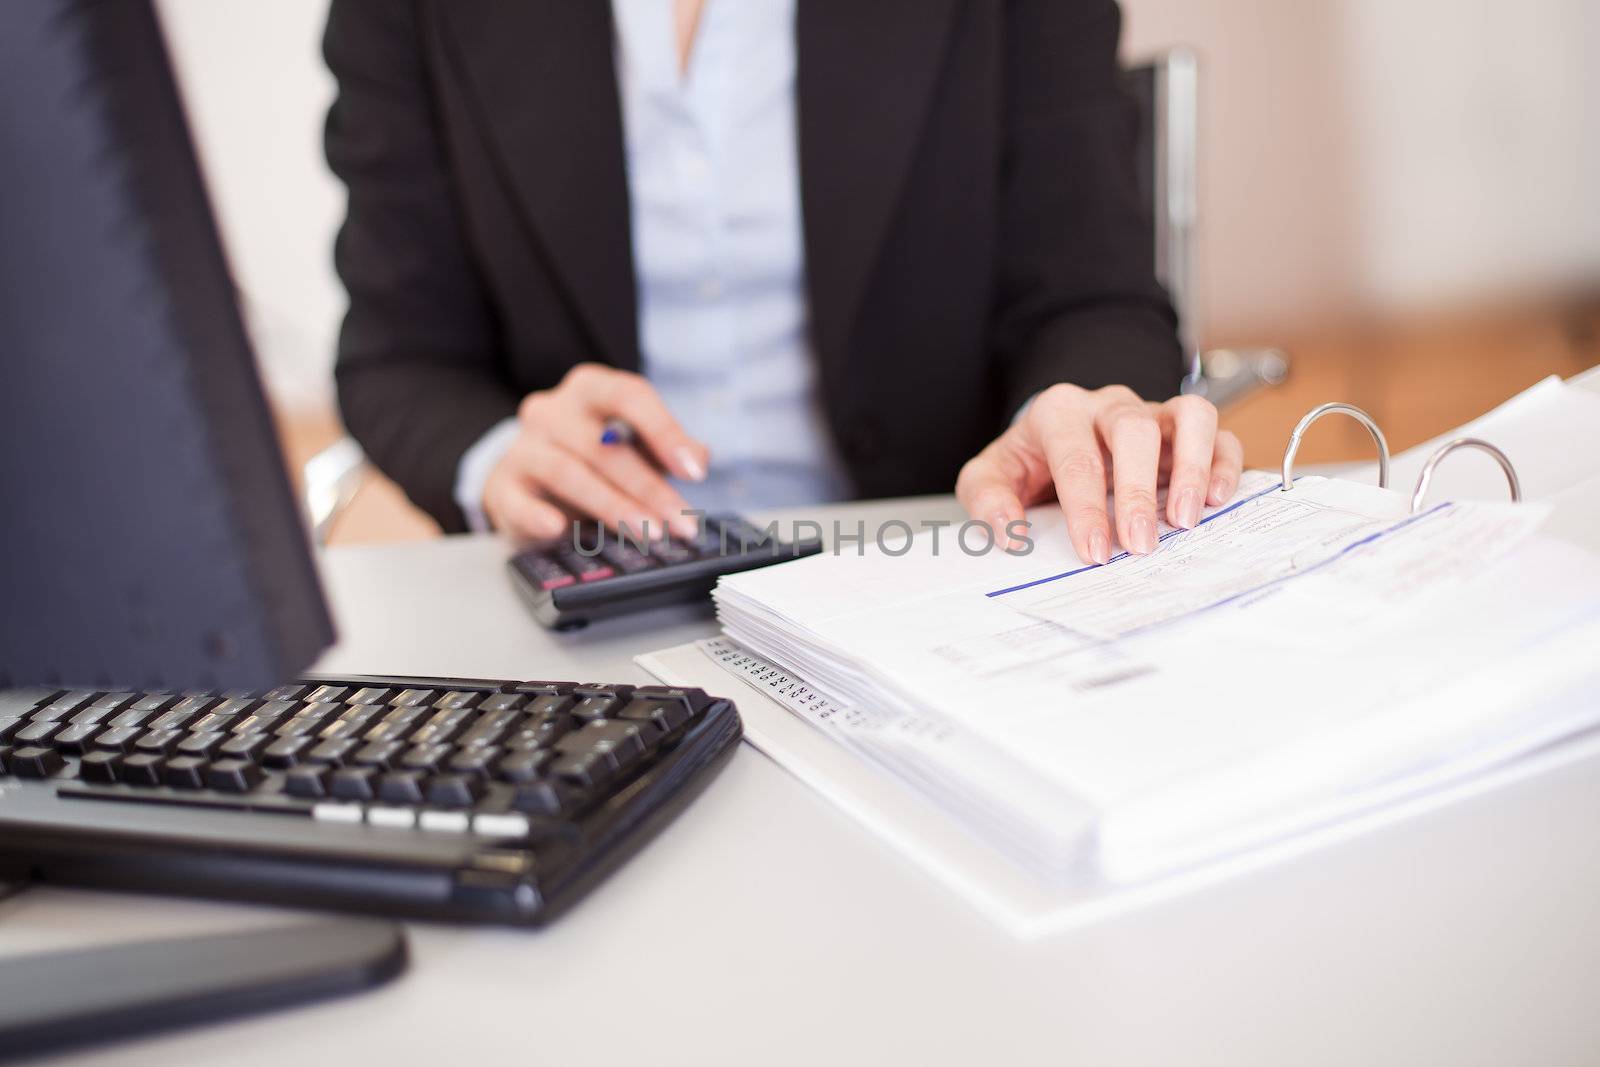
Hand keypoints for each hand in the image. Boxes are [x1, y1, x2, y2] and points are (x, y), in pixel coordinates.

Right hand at [483, 363, 708, 542]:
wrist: (525, 477)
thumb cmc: (591, 457)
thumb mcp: (632, 445)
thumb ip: (666, 448)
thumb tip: (700, 456)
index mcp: (590, 389)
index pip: (629, 395)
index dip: (665, 431)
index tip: (695, 472)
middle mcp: (552, 410)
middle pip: (603, 446)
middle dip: (649, 489)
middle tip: (680, 523)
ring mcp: (523, 447)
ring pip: (568, 473)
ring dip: (612, 507)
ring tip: (647, 535)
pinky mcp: (502, 487)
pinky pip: (517, 500)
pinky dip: (537, 515)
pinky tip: (559, 529)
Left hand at [956, 384, 1242, 562]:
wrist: (1054, 438)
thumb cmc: (1028, 463)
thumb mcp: (989, 477)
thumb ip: (987, 499)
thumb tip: (1009, 531)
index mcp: (1059, 413)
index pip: (1076, 457)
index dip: (1086, 506)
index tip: (1094, 551)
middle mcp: (1109, 406)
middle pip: (1133, 431)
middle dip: (1137, 492)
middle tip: (1139, 544)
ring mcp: (1152, 413)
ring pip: (1189, 416)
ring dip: (1192, 467)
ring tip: (1185, 519)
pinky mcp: (1183, 429)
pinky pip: (1217, 432)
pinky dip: (1223, 463)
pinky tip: (1216, 499)